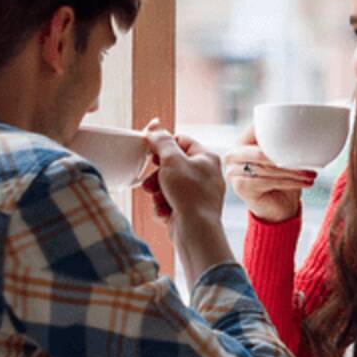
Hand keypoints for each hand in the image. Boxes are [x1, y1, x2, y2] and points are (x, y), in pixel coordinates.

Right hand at [143, 123, 232, 283]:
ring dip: (158, 193)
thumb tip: (154, 124)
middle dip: (157, 176)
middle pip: (172, 165)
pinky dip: (163, 207)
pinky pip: (170, 202)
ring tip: (157, 200)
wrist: (196, 232)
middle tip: (149, 183)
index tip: (149, 151)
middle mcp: (206, 174)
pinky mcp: (190, 211)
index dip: (163, 146)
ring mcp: (198, 194)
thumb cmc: (189, 194)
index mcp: (207, 158)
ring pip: (168, 185)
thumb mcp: (171, 160)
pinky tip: (166, 213)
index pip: (181, 141)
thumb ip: (161, 141)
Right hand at [223, 124, 315, 222]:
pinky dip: (290, 182)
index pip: (260, 130)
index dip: (282, 134)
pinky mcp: (240, 186)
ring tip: (311, 173)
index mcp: (242, 140)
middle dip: (288, 156)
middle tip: (309, 160)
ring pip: (268, 168)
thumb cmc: (282, 178)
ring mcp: (233, 171)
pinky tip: (306, 182)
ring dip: (293, 171)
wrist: (278, 207)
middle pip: (263, 152)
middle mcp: (233, 154)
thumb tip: (303, 130)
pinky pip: (269, 181)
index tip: (304, 137)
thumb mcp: (283, 156)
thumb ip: (284, 142)